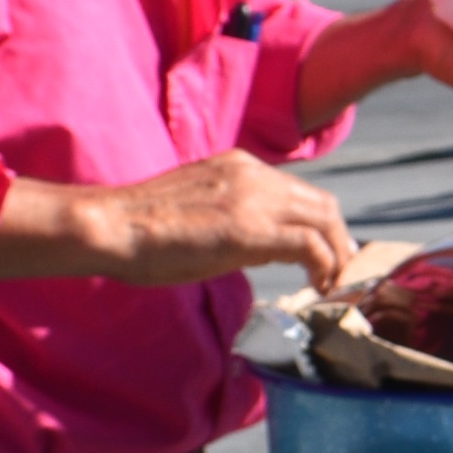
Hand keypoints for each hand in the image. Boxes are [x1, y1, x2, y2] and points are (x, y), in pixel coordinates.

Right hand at [0, 149, 354, 290]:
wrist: (112, 225)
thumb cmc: (141, 228)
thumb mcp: (198, 211)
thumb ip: (234, 216)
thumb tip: (260, 245)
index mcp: (240, 166)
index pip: (299, 192)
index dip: (320, 225)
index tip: (324, 255)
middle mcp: (254, 174)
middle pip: (322, 204)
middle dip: (338, 240)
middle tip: (339, 273)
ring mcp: (254, 198)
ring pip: (324, 220)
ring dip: (336, 255)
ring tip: (331, 284)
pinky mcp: (251, 229)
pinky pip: (310, 245)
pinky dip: (325, 266)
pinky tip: (317, 287)